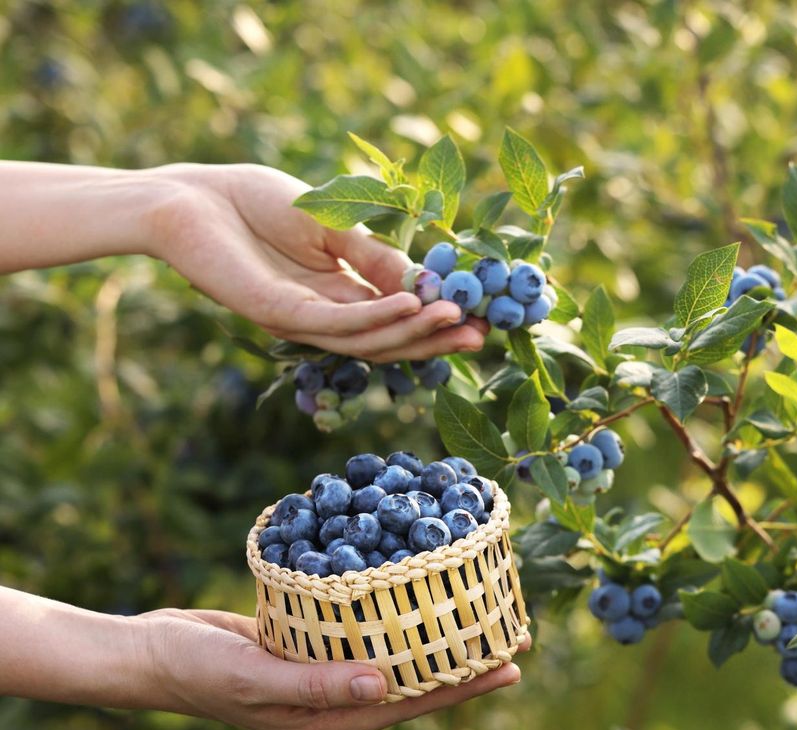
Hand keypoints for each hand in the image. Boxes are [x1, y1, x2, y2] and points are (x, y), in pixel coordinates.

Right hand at [139, 607, 526, 729]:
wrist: (155, 650)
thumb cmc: (198, 671)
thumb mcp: (256, 677)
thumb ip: (317, 684)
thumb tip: (386, 684)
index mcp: (331, 719)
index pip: (413, 702)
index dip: (464, 685)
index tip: (510, 665)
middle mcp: (336, 698)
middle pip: (415, 678)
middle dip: (463, 659)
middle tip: (514, 634)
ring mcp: (325, 670)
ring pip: (394, 650)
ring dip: (434, 631)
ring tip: (476, 611)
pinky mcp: (311, 642)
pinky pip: (365, 628)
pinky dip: (394, 612)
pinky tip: (414, 590)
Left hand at [147, 163, 487, 361]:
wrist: (188, 196)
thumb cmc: (254, 201)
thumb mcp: (332, 225)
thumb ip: (375, 254)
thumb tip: (426, 281)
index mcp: (335, 294)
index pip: (393, 318)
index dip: (435, 320)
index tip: (479, 317)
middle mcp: (322, 316)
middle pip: (387, 339)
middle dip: (435, 338)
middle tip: (482, 337)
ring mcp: (300, 319)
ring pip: (368, 340)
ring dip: (415, 333)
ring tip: (460, 322)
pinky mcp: (278, 312)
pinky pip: (337, 322)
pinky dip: (377, 317)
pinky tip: (412, 306)